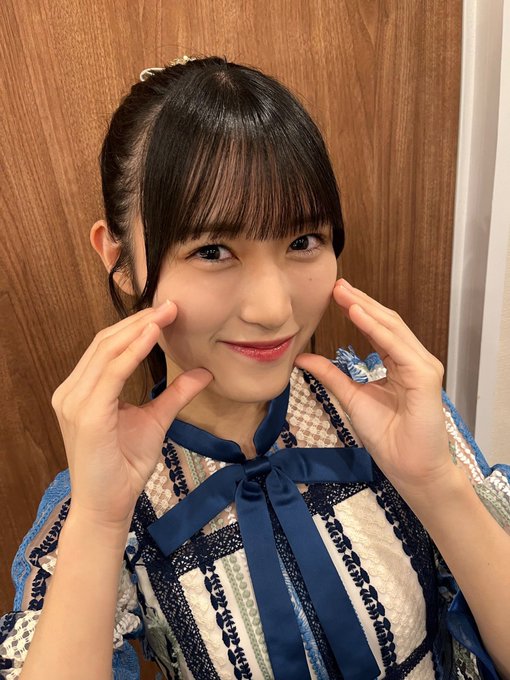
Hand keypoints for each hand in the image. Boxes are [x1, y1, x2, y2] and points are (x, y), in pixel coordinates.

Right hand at [51, 300, 212, 527]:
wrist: (108, 506)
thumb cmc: (125, 466)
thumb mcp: (156, 420)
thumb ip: (175, 394)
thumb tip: (203, 372)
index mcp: (82, 391)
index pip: (107, 348)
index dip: (136, 326)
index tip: (167, 311)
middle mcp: (72, 392)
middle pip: (105, 343)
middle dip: (139, 320)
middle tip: (171, 304)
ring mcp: (74, 402)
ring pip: (107, 352)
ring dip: (139, 329)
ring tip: (166, 313)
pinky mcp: (86, 415)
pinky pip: (112, 373)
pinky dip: (133, 351)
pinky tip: (153, 335)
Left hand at [293, 279, 451, 496]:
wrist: (410, 469)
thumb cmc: (388, 437)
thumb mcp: (351, 398)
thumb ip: (331, 375)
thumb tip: (302, 358)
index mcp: (399, 364)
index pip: (378, 329)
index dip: (357, 309)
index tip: (335, 294)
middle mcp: (413, 360)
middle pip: (386, 322)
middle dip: (360, 302)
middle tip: (336, 284)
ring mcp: (422, 367)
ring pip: (392, 329)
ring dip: (366, 308)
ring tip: (343, 293)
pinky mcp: (425, 377)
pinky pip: (398, 348)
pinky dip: (377, 330)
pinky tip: (358, 314)